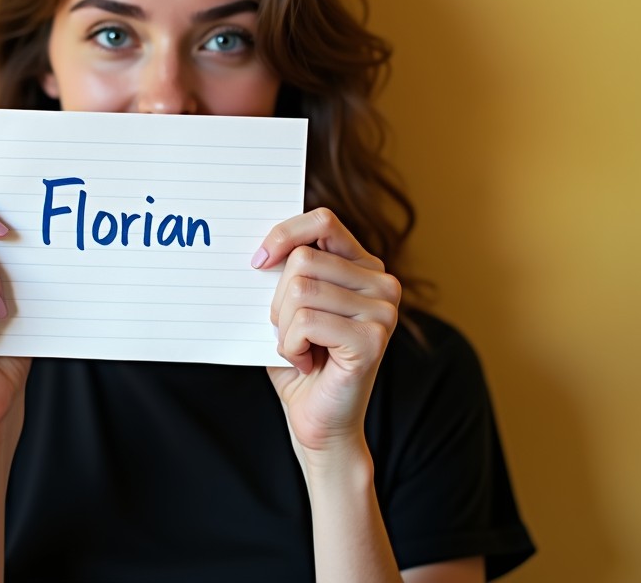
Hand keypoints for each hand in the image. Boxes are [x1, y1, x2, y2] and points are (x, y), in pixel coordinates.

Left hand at [256, 209, 400, 454]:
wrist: (317, 421)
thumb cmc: (301, 359)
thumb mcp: (288, 305)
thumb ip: (286, 271)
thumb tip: (259, 249)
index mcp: (364, 266)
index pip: (323, 221)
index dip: (284, 234)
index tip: (257, 261)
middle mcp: (382, 283)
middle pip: (303, 259)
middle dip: (277, 299)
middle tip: (287, 331)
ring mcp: (383, 310)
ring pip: (300, 290)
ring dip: (283, 327)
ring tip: (300, 349)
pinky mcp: (372, 339)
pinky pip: (306, 321)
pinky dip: (290, 346)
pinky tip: (307, 362)